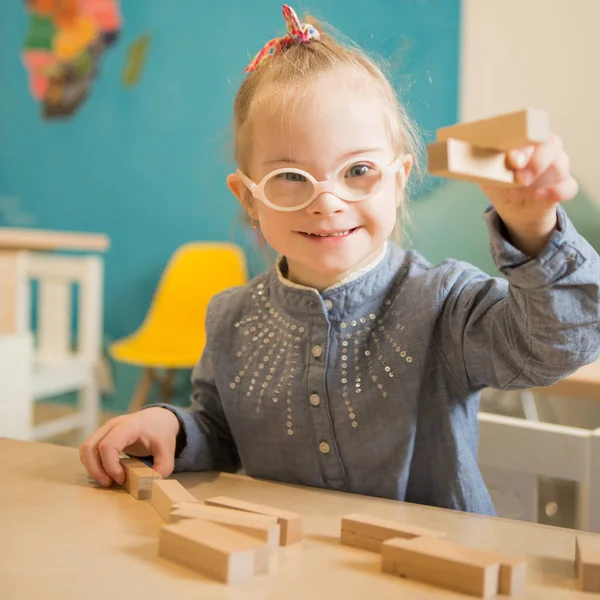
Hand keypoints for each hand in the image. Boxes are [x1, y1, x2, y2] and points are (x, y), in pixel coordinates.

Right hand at [79, 407, 179, 486]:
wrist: (158, 418)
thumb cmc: (161, 432)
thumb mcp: (168, 449)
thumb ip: (163, 467)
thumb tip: (151, 483)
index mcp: (130, 425)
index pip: (108, 445)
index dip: (110, 466)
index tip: (122, 478)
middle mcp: (113, 425)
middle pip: (90, 447)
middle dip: (96, 470)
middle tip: (110, 483)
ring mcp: (105, 429)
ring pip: (86, 448)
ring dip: (92, 468)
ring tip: (107, 480)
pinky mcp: (102, 435)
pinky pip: (88, 450)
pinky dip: (92, 463)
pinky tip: (106, 472)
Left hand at [480, 133, 577, 256]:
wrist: (514, 211)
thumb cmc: (499, 185)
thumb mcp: (485, 176)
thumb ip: (480, 165)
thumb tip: (460, 158)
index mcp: (525, 142)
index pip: (529, 133)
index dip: (521, 142)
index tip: (511, 156)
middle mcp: (544, 150)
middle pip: (550, 142)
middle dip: (533, 156)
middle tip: (516, 169)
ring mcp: (556, 168)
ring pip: (560, 161)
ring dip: (539, 172)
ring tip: (519, 185)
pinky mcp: (563, 186)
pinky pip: (568, 186)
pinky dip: (557, 191)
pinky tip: (540, 195)